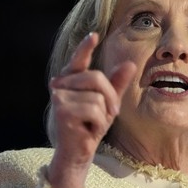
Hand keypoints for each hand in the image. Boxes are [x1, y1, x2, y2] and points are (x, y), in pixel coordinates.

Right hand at [47, 32, 135, 187]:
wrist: (77, 153)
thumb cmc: (90, 126)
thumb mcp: (107, 103)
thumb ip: (116, 84)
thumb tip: (129, 64)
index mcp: (71, 79)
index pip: (79, 59)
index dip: (85, 47)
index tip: (94, 35)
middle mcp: (61, 84)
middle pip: (97, 77)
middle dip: (110, 97)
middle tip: (109, 114)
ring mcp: (59, 97)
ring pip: (97, 96)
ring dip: (103, 114)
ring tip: (92, 124)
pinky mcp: (62, 111)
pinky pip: (93, 109)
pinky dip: (97, 122)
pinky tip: (87, 130)